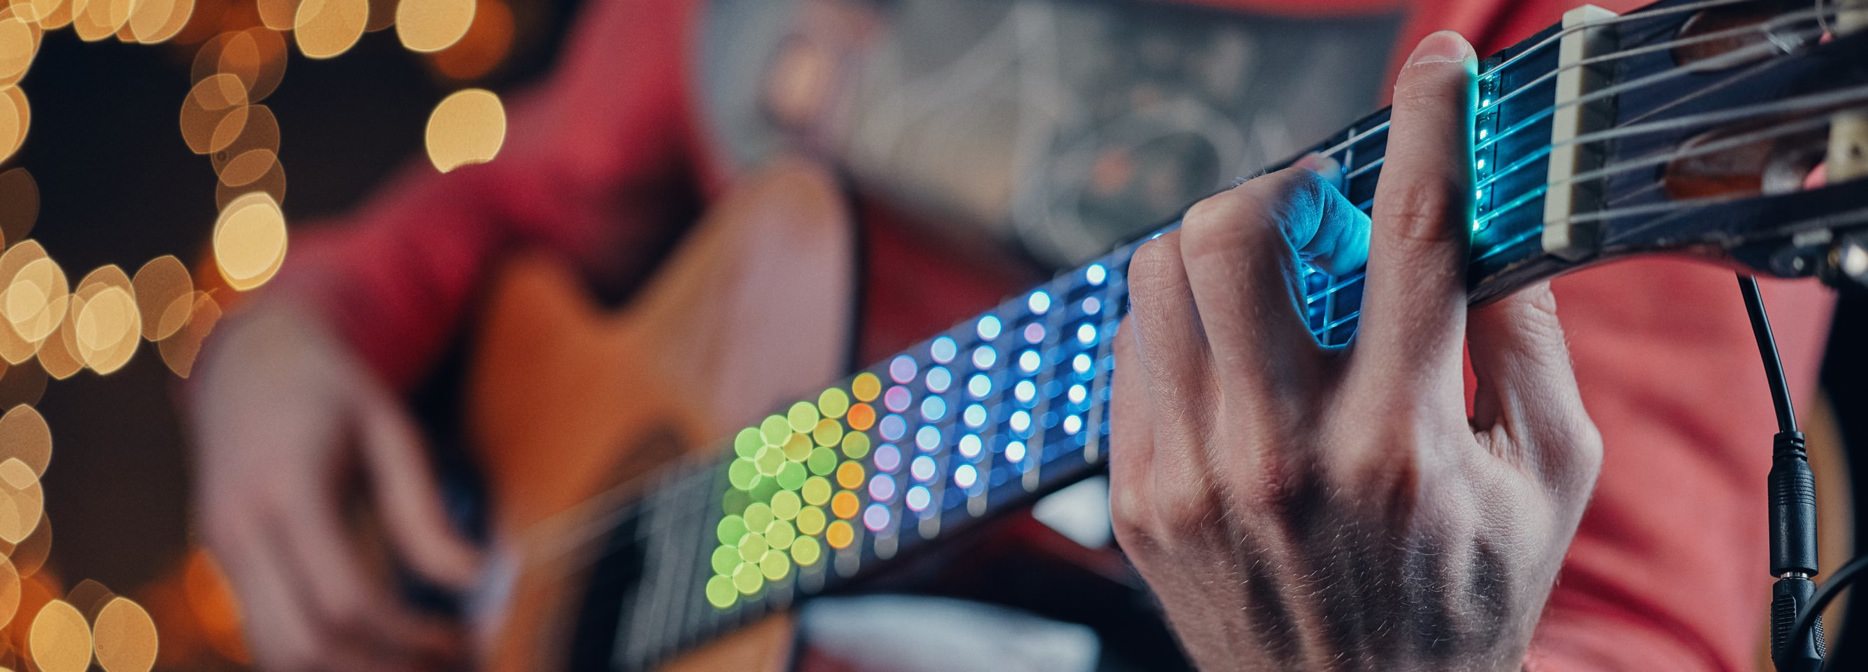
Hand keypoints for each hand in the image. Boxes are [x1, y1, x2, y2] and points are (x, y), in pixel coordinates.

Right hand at [188, 298, 480, 670]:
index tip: (461, 638)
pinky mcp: (225, 565)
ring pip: (276, 656)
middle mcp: (239, 531)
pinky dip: (321, 658)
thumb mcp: (389, 429)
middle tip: (446, 664)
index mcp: (285, 491)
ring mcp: (222, 552)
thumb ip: (423, 509)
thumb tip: (476, 578)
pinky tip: (377, 650)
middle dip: (379, 669)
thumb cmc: (331, 389)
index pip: (344, 601)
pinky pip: (267, 638)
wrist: (248, 362)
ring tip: (419, 663)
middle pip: (304, 645)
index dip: (409, 636)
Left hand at [1109, 32, 1601, 670]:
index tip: (1435, 69)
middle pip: (1229, 233)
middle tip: (1320, 208)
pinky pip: (1133, 352)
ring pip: (1157, 279)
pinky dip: (1184, 323)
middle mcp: (1279, 454)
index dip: (1427, 124)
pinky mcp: (1137, 497)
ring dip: (1219, 249)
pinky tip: (1234, 354)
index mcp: (1398, 443)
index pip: (1412, 235)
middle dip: (1280, 187)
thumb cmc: (1461, 605)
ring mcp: (1190, 477)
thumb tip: (1502, 222)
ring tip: (1273, 284)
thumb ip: (1531, 341)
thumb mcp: (1548, 480)